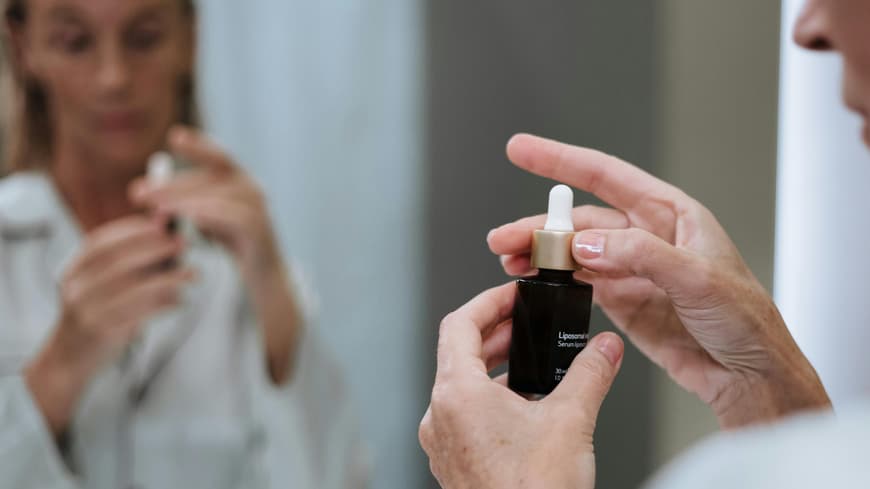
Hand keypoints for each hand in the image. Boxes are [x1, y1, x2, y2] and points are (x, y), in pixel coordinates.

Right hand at [26, 215, 193, 433]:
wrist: (70, 358)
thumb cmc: (96, 313)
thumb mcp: (101, 284)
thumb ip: (129, 260)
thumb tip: (165, 230)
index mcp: (74, 270)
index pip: (102, 241)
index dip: (134, 230)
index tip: (165, 225)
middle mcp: (75, 288)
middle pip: (117, 261)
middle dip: (154, 248)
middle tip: (184, 243)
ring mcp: (86, 312)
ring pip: (131, 289)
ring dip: (167, 278)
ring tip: (193, 273)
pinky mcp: (102, 333)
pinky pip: (138, 315)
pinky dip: (163, 305)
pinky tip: (181, 300)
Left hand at [130, 125, 281, 284]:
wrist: (264, 275)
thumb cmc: (232, 244)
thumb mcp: (205, 217)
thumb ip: (183, 202)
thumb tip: (143, 191)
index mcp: (239, 180)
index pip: (218, 156)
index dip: (198, 145)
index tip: (174, 136)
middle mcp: (252, 188)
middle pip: (210, 177)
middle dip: (171, 184)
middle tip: (136, 193)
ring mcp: (259, 208)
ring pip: (219, 195)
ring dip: (184, 201)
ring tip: (155, 209)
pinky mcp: (261, 229)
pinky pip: (234, 217)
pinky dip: (211, 215)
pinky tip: (190, 218)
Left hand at [419, 283, 623, 488]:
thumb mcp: (571, 421)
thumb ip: (590, 374)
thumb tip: (604, 348)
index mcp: (456, 394)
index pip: (458, 324)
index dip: (487, 302)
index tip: (511, 296)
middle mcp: (438, 416)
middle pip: (458, 354)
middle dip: (496, 335)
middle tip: (525, 325)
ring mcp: (442, 443)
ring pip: (461, 388)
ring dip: (494, 370)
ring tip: (530, 365)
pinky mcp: (454, 465)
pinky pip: (464, 418)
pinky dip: (490, 401)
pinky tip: (525, 409)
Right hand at [488, 134, 829, 427]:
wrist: (750, 374)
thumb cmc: (745, 319)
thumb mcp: (698, 279)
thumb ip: (639, 255)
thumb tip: (585, 244)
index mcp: (671, 214)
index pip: (606, 176)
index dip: (560, 160)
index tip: (522, 149)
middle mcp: (647, 236)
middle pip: (580, 221)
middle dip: (539, 226)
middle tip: (504, 238)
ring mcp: (632, 270)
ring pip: (573, 253)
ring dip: (541, 255)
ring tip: (510, 262)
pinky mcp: (623, 301)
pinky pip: (579, 284)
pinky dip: (553, 282)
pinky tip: (534, 283)